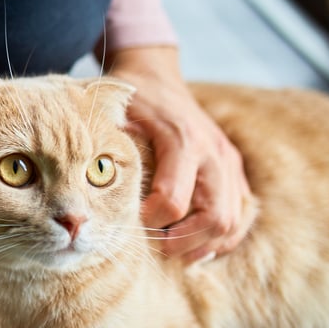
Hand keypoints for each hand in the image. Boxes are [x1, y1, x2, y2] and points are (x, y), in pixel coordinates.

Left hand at [108, 46, 252, 261]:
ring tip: (175, 252)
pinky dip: (223, 236)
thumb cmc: (129, 100)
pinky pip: (243, 213)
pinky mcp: (235, 168)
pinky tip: (196, 244)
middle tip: (156, 249)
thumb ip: (104, 148)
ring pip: (234, 220)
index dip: (150, 222)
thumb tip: (86, 187)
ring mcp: (229, 161)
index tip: (129, 224)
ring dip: (206, 244)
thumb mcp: (110, 115)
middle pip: (215, 217)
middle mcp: (213, 152)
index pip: (173, 201)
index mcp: (182, 140)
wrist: (156, 75)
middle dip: (184, 242)